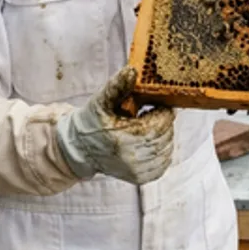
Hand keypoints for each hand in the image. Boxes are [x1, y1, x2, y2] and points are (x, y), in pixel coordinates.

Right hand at [56, 67, 174, 185]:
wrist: (81, 148)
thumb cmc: (93, 120)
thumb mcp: (101, 100)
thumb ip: (117, 85)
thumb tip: (132, 71)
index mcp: (122, 137)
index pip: (160, 124)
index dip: (163, 112)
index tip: (157, 104)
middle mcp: (130, 158)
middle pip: (165, 136)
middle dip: (164, 122)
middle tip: (155, 112)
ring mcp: (136, 171)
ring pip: (167, 149)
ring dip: (164, 136)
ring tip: (150, 126)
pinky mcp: (140, 178)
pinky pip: (164, 163)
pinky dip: (162, 150)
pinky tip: (151, 141)